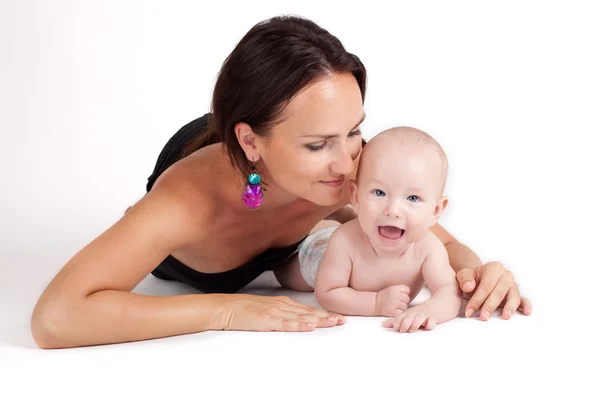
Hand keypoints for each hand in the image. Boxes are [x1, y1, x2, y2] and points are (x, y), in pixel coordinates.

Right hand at [221, 294, 344, 331]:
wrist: (225, 308)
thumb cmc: (244, 310)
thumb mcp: (267, 309)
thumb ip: (282, 313)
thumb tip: (298, 319)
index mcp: (283, 303)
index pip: (308, 309)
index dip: (324, 312)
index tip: (338, 316)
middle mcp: (282, 305)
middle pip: (308, 312)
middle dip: (327, 316)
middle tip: (343, 320)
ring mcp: (274, 312)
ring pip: (301, 317)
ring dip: (318, 320)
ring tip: (333, 322)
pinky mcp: (266, 319)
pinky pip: (284, 323)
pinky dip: (298, 324)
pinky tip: (308, 326)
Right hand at [375, 284, 410, 316]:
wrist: (374, 303)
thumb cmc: (383, 296)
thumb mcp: (391, 288)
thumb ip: (400, 289)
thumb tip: (409, 292)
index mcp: (395, 288)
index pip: (407, 290)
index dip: (404, 293)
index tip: (399, 295)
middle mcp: (395, 295)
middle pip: (407, 298)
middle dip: (403, 301)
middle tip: (396, 302)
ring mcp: (394, 304)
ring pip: (405, 306)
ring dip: (401, 307)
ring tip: (394, 306)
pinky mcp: (393, 312)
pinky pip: (401, 312)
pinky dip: (398, 312)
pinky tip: (393, 310)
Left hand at [382, 304, 435, 332]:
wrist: (438, 303)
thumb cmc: (419, 312)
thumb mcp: (407, 315)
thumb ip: (396, 321)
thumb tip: (383, 325)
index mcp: (409, 313)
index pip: (401, 317)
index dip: (397, 323)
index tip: (396, 328)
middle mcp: (416, 313)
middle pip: (409, 316)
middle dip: (405, 324)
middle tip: (403, 330)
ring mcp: (425, 315)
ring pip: (420, 318)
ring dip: (415, 324)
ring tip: (413, 330)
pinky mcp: (434, 318)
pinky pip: (432, 321)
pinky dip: (430, 324)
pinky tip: (427, 327)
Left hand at [456, 262, 531, 320]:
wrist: (479, 279)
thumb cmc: (471, 278)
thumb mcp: (464, 275)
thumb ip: (464, 279)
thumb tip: (469, 287)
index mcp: (494, 268)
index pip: (486, 286)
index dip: (477, 299)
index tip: (469, 311)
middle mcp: (506, 275)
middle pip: (499, 292)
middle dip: (490, 306)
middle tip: (483, 318)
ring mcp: (513, 285)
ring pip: (513, 297)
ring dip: (509, 307)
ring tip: (505, 317)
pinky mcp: (518, 295)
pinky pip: (524, 300)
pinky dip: (526, 306)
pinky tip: (526, 312)